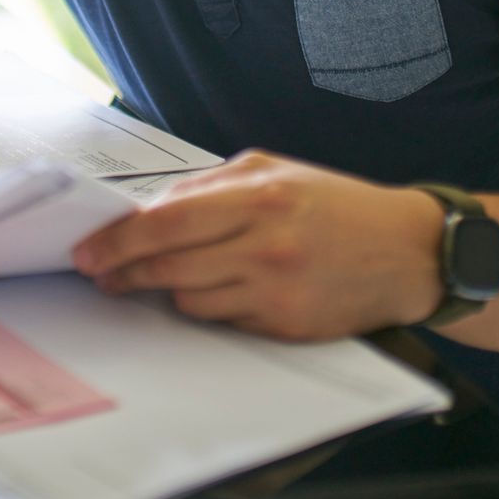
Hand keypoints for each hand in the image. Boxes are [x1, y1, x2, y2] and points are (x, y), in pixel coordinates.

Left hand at [72, 152, 447, 339]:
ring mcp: (276, 292)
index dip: (117, 241)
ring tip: (159, 279)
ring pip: (188, 300)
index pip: (164, 223)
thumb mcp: (275, 172)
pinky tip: (216, 291)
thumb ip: (211, 186)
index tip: (88, 251)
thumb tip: (150, 209)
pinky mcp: (286, 326)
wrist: (410, 252)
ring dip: (166, 290)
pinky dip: (209, 307)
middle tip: (100, 275)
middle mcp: (265, 246)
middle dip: (122, 272)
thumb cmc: (338, 206)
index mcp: (259, 198)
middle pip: (166, 266)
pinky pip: (223, 322)